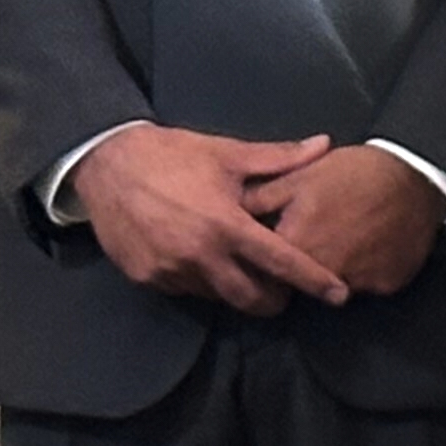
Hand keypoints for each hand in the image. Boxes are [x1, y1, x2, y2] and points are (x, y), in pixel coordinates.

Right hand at [70, 125, 346, 315]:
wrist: (107, 164)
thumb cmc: (173, 155)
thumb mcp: (228, 154)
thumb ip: (279, 158)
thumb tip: (324, 145)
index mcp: (226, 225)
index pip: (281, 262)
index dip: (313, 280)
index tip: (339, 294)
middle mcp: (199, 256)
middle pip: (250, 298)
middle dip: (273, 300)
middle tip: (285, 292)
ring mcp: (169, 271)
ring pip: (216, 296)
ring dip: (235, 289)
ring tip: (243, 270)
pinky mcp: (145, 278)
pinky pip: (185, 290)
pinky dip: (202, 282)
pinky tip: (205, 262)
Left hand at [245, 143, 445, 298]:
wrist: (417, 175)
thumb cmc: (353, 173)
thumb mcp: (300, 176)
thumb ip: (260, 199)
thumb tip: (226, 214)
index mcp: (298, 245)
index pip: (265, 272)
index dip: (263, 265)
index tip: (268, 255)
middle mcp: (326, 272)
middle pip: (300, 286)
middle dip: (299, 271)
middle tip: (315, 243)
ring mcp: (360, 282)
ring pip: (336, 287)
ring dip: (333, 272)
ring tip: (345, 243)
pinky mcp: (389, 283)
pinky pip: (368, 285)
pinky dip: (365, 273)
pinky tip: (370, 248)